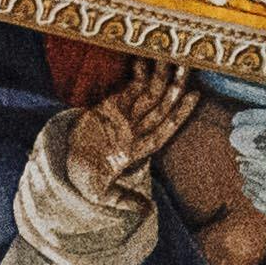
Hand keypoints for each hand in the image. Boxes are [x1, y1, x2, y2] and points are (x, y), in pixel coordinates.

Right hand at [57, 65, 200, 201]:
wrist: (71, 168)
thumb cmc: (87, 181)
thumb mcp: (103, 194)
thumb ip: (124, 200)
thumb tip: (146, 211)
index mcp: (139, 148)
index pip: (166, 127)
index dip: (181, 112)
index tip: (195, 96)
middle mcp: (137, 130)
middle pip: (161, 104)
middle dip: (175, 85)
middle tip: (187, 62)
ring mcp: (125, 116)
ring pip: (148, 92)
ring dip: (160, 74)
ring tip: (171, 52)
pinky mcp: (110, 106)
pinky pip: (128, 87)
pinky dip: (137, 73)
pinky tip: (144, 57)